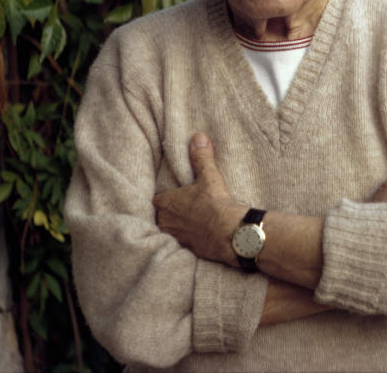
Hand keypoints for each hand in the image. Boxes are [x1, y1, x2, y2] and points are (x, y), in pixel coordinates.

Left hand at [153, 133, 245, 264]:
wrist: (229, 232)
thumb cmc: (215, 203)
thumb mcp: (208, 176)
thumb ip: (201, 157)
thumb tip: (198, 137)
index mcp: (165, 203)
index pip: (157, 199)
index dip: (167, 198)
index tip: (176, 196)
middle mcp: (164, 221)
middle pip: (161, 215)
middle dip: (170, 213)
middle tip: (185, 208)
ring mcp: (173, 237)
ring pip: (170, 230)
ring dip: (178, 226)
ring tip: (191, 222)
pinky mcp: (185, 249)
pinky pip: (181, 242)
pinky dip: (188, 238)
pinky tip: (198, 235)